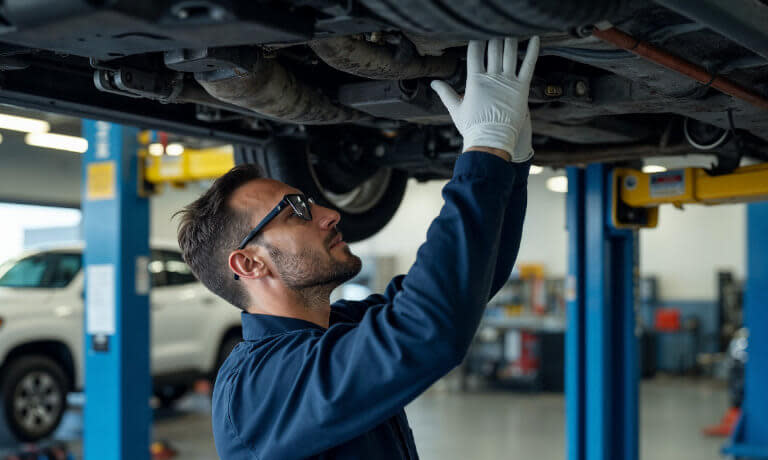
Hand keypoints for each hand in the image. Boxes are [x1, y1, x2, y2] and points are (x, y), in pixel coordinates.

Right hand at [431, 37, 539, 161]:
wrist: (492, 142)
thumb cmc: (473, 127)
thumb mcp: (456, 109)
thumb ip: (445, 93)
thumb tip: (433, 82)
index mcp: (474, 80)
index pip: (475, 51)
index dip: (476, 41)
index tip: (478, 37)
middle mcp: (492, 77)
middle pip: (494, 47)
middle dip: (494, 38)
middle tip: (495, 35)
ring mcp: (508, 81)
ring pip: (510, 51)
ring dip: (509, 40)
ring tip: (509, 35)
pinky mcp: (522, 87)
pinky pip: (529, 64)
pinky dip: (533, 49)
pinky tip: (535, 38)